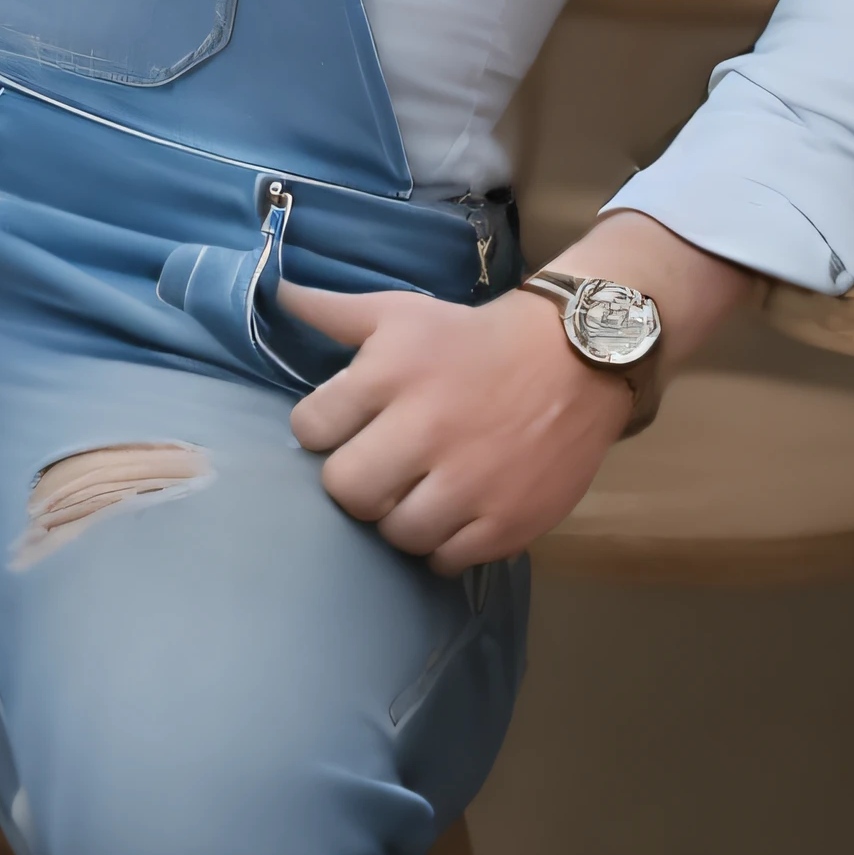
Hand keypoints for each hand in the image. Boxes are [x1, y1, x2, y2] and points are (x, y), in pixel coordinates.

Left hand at [281, 281, 628, 572]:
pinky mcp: (508, 520)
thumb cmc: (472, 337)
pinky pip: (445, 560)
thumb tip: (278, 293)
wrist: (576, 358)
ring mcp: (471, 480)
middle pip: (346, 490)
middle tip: (380, 468)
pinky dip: (443, 545)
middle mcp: (427, 429)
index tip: (348, 426)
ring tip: (418, 493)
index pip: (310, 429)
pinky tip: (452, 515)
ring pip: (396, 534)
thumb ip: (332, 311)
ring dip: (399, 519)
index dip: (323, 431)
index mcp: (390, 374)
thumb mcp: (400, 313)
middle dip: (356, 483)